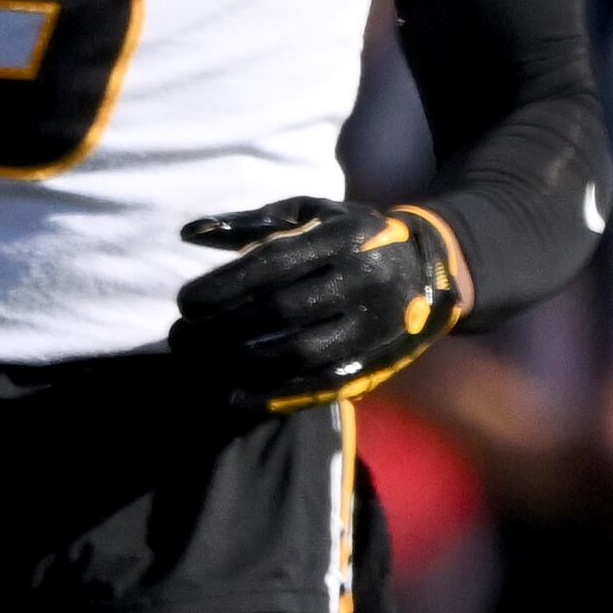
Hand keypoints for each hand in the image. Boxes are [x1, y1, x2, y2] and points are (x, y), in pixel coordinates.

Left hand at [172, 198, 468, 408]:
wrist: (431, 270)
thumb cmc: (354, 237)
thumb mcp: (312, 214)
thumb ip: (251, 223)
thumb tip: (189, 234)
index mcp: (340, 240)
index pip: (273, 265)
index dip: (225, 287)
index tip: (185, 304)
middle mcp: (361, 283)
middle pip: (282, 312)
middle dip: (224, 329)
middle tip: (181, 338)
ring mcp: (372, 327)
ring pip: (302, 353)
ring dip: (244, 364)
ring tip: (203, 366)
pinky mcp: (379, 363)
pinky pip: (323, 385)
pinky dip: (276, 396)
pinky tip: (238, 398)